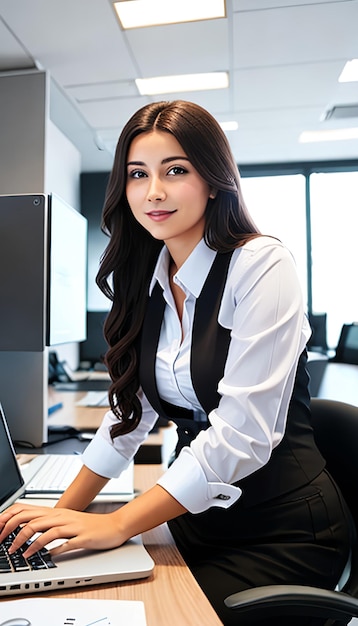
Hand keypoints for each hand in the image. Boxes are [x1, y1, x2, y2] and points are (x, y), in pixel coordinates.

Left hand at [0, 502, 124, 557]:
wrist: (114, 525)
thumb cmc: (90, 525)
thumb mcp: (66, 521)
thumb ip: (48, 523)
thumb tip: (28, 530)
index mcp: (56, 512)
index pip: (27, 510)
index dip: (11, 519)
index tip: (0, 530)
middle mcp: (62, 517)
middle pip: (33, 520)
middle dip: (15, 533)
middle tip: (5, 545)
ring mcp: (72, 526)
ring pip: (46, 531)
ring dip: (31, 543)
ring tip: (22, 554)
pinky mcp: (82, 537)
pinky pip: (64, 543)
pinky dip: (52, 550)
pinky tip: (45, 556)